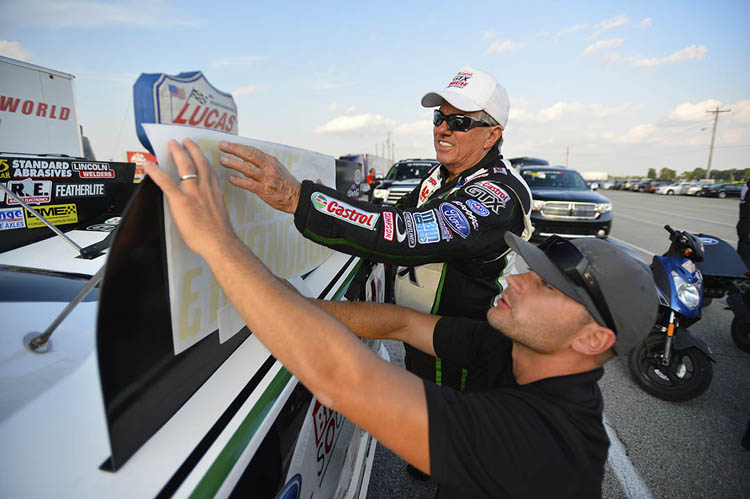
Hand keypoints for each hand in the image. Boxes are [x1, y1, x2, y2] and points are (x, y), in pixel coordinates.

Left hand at [144, 139, 237, 256]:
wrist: (219, 243)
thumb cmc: (220, 235)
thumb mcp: (219, 214)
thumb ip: (211, 205)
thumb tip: (205, 207)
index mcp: (215, 192)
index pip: (209, 170)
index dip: (203, 159)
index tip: (200, 152)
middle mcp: (205, 188)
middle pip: (198, 162)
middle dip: (191, 149)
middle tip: (185, 141)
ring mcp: (192, 193)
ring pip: (185, 166)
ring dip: (178, 152)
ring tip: (172, 144)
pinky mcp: (180, 201)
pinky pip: (165, 182)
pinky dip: (156, 171)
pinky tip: (149, 164)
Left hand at [218, 141, 301, 213]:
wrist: (296, 197)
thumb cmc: (284, 184)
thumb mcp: (275, 169)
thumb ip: (261, 164)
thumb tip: (243, 160)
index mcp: (271, 161)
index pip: (252, 150)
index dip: (238, 146)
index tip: (227, 144)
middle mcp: (269, 167)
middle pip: (249, 155)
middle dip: (234, 149)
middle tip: (221, 146)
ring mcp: (267, 179)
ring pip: (247, 168)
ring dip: (234, 163)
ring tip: (222, 160)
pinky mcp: (265, 190)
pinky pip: (249, 184)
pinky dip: (239, 181)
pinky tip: (231, 178)